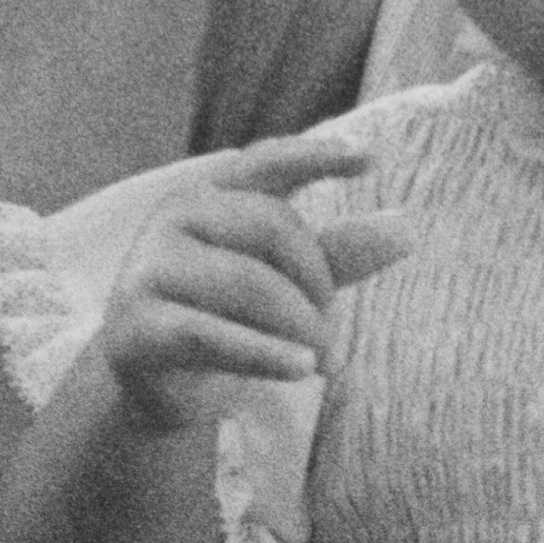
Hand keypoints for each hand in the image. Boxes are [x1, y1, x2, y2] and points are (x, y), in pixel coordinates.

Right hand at [100, 137, 412, 427]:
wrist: (155, 387)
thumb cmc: (225, 320)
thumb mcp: (284, 285)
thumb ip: (336, 256)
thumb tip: (407, 229)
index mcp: (209, 196)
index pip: (267, 163)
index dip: (316, 156)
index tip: (371, 159)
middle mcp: (173, 219)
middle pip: (272, 226)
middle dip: (318, 280)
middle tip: (334, 331)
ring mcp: (149, 270)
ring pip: (249, 284)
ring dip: (302, 327)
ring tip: (325, 363)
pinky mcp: (137, 326)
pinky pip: (211, 336)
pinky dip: (265, 354)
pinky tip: (303, 368)